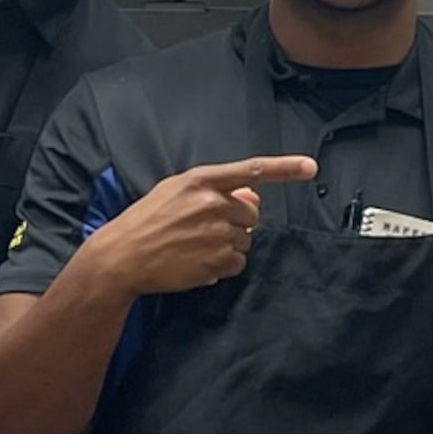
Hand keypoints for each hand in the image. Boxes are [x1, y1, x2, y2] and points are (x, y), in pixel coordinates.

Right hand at [93, 156, 320, 295]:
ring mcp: (215, 234)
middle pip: (251, 213)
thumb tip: (251, 196)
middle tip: (204, 229)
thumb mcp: (174, 191)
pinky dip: (223, 265)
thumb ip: (214, 189)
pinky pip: (237, 263)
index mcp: (201, 181)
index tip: (311, 168)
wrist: (121, 256)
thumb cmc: (146, 220)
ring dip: (228, 245)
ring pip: (245, 239)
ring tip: (194, 246)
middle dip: (235, 221)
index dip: (285, 169)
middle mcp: (212, 204)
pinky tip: (197, 261)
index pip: (252, 170)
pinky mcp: (215, 261)